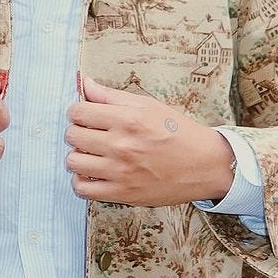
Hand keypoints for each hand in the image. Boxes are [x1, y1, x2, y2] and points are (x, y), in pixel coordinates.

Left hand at [64, 76, 234, 206]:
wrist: (205, 165)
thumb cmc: (178, 133)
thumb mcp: (148, 105)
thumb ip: (112, 96)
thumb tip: (84, 83)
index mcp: (128, 120)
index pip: (78, 112)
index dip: (78, 112)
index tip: (85, 116)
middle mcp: (121, 146)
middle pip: (72, 136)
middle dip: (77, 132)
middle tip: (90, 134)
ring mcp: (120, 172)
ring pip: (73, 162)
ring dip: (78, 156)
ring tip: (91, 155)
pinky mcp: (122, 194)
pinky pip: (83, 189)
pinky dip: (82, 182)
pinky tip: (93, 174)